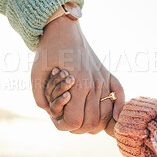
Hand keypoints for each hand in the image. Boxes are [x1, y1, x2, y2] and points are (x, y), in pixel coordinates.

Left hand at [31, 16, 123, 133]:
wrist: (63, 28)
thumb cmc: (48, 50)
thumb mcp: (36, 74)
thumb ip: (41, 98)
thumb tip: (51, 114)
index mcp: (77, 84)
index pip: (74, 122)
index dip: (62, 126)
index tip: (56, 119)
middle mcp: (94, 84)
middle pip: (92, 123)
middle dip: (77, 128)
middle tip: (67, 120)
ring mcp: (103, 79)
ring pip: (106, 115)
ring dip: (94, 122)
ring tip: (81, 116)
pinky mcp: (108, 73)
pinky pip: (120, 94)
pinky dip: (118, 108)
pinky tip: (113, 116)